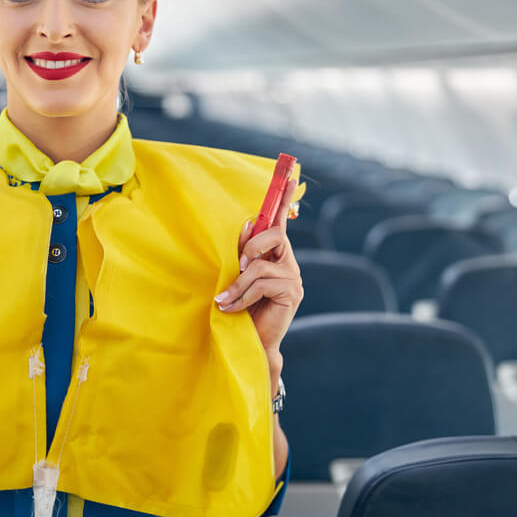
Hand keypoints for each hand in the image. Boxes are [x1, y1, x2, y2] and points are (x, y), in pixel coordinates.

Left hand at [214, 178, 302, 365]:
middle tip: (237, 266)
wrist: (251, 341)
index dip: (285, 199)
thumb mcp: (236, 275)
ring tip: (223, 301)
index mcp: (275, 252)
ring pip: (260, 266)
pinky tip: (230, 309)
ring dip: (237, 284)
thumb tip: (245, 225)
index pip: (282, 220)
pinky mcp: (292, 293)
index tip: (290, 174)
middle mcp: (288, 261)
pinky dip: (241, 296)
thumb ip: (242, 253)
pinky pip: (261, 284)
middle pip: (274, 235)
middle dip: (251, 247)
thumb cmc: (241, 307)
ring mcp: (292, 277)